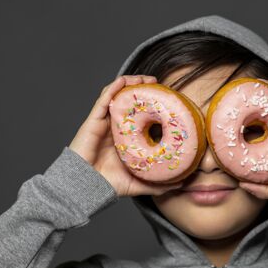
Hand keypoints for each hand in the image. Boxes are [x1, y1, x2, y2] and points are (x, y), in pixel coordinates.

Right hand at [68, 75, 185, 196]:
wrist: (86, 188)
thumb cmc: (108, 184)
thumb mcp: (139, 183)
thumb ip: (159, 184)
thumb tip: (181, 184)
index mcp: (126, 138)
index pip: (139, 116)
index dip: (151, 106)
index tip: (168, 100)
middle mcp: (115, 127)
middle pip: (129, 101)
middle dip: (143, 89)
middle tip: (158, 84)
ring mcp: (104, 123)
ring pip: (116, 95)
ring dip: (130, 83)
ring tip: (145, 78)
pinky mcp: (93, 121)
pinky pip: (103, 100)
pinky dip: (112, 88)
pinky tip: (123, 81)